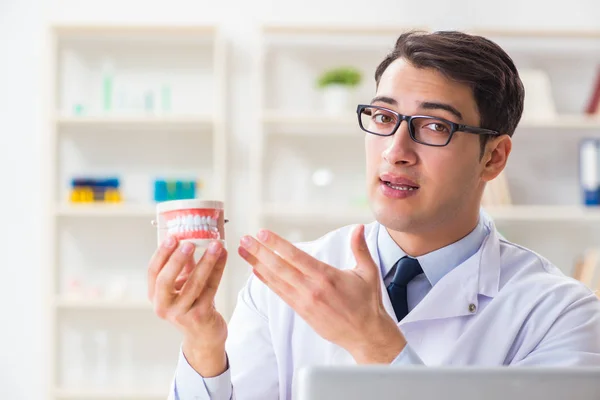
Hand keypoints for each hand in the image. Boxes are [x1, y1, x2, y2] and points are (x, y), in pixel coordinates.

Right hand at [148, 237, 228, 376]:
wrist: (204, 335)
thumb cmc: (192, 305)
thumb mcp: (182, 284)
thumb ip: (184, 264)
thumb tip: (191, 236)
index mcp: (155, 295)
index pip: (153, 272)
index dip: (161, 254)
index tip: (172, 237)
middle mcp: (164, 306)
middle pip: (165, 280)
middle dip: (177, 259)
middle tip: (189, 242)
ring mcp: (181, 313)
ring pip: (193, 284)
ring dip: (206, 262)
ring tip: (215, 245)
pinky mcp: (200, 316)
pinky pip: (210, 289)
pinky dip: (218, 270)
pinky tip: (223, 257)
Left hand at [238, 225, 405, 363]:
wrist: (365, 335)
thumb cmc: (367, 302)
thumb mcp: (368, 272)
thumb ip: (360, 248)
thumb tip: (358, 227)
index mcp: (326, 277)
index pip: (296, 256)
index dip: (278, 244)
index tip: (263, 233)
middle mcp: (312, 289)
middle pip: (280, 267)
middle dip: (260, 252)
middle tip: (245, 239)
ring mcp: (304, 301)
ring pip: (276, 280)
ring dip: (257, 264)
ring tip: (243, 252)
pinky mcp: (302, 311)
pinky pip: (280, 293)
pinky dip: (267, 281)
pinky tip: (256, 270)